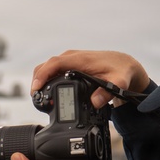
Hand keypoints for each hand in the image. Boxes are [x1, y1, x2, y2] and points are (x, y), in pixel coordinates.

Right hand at [30, 50, 150, 108]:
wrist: (124, 64)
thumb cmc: (120, 71)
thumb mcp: (119, 83)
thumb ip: (108, 92)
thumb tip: (95, 102)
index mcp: (80, 59)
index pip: (55, 63)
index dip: (43, 75)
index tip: (36, 88)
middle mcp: (72, 57)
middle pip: (47, 66)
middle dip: (37, 80)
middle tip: (36, 99)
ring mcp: (70, 60)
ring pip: (48, 68)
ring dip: (41, 81)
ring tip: (39, 98)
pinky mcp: (70, 65)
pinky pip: (53, 70)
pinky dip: (47, 80)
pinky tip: (47, 92)